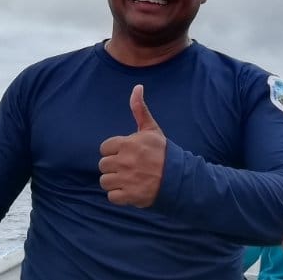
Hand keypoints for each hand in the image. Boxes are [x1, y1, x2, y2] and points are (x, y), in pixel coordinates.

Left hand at [98, 84, 165, 207]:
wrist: (180, 178)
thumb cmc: (164, 152)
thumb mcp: (152, 129)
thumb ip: (140, 109)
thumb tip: (137, 87)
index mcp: (127, 144)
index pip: (104, 148)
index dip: (114, 151)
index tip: (126, 154)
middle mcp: (124, 161)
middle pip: (103, 165)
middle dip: (114, 167)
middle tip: (129, 167)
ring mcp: (126, 179)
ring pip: (105, 181)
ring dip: (114, 182)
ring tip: (128, 179)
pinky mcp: (129, 195)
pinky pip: (112, 196)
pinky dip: (119, 195)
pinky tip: (130, 190)